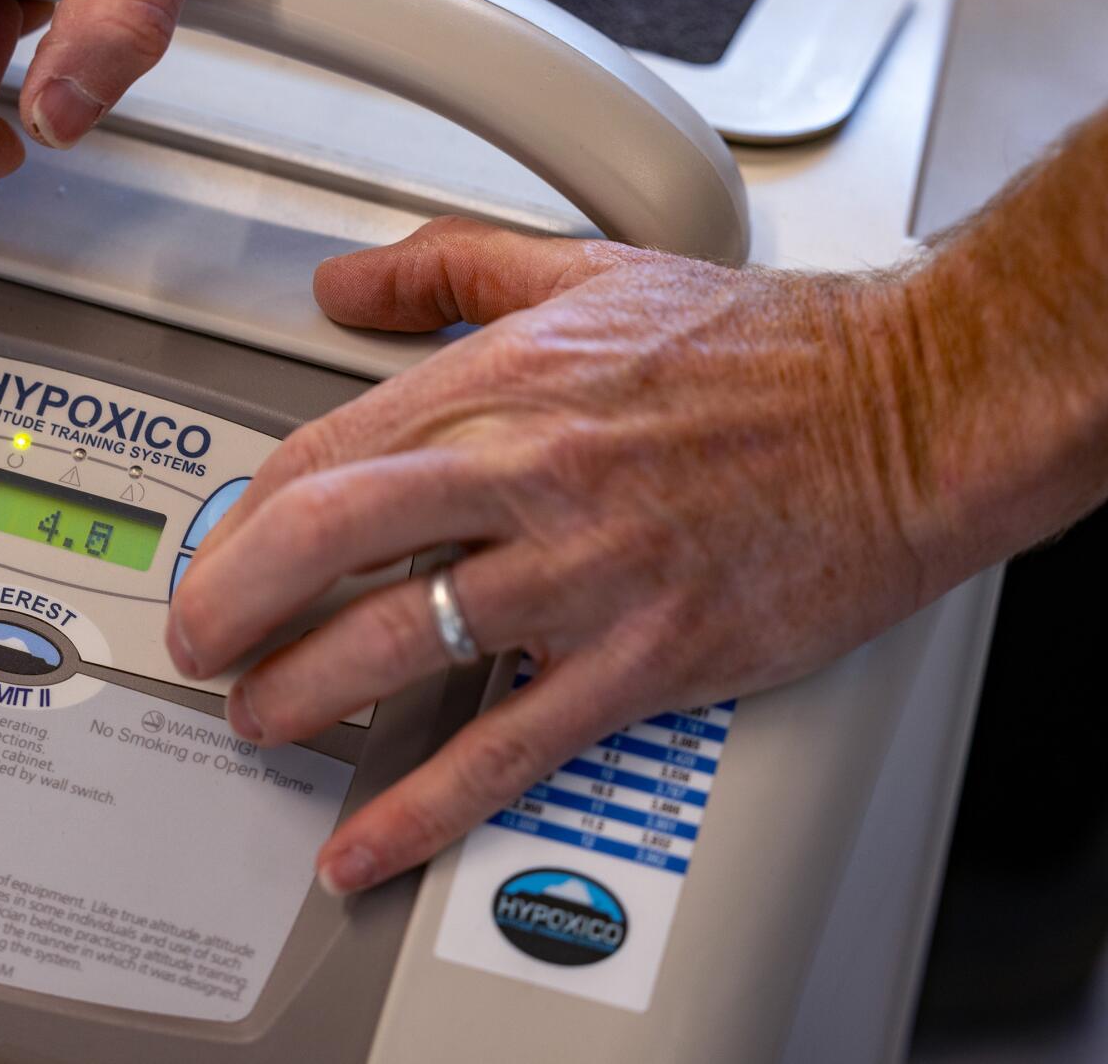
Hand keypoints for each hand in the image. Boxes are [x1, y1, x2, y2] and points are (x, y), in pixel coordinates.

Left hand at [165, 217, 962, 895]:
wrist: (910, 411)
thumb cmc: (763, 349)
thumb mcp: (586, 267)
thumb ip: (446, 268)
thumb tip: (343, 285)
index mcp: (504, 380)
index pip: (323, 452)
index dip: (246, 516)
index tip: (224, 551)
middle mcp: (527, 473)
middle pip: (327, 540)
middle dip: (232, 605)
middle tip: (197, 645)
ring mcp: (583, 573)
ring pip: (396, 646)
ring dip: (301, 696)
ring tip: (263, 720)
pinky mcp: (644, 660)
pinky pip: (506, 747)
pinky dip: (419, 805)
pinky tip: (363, 841)